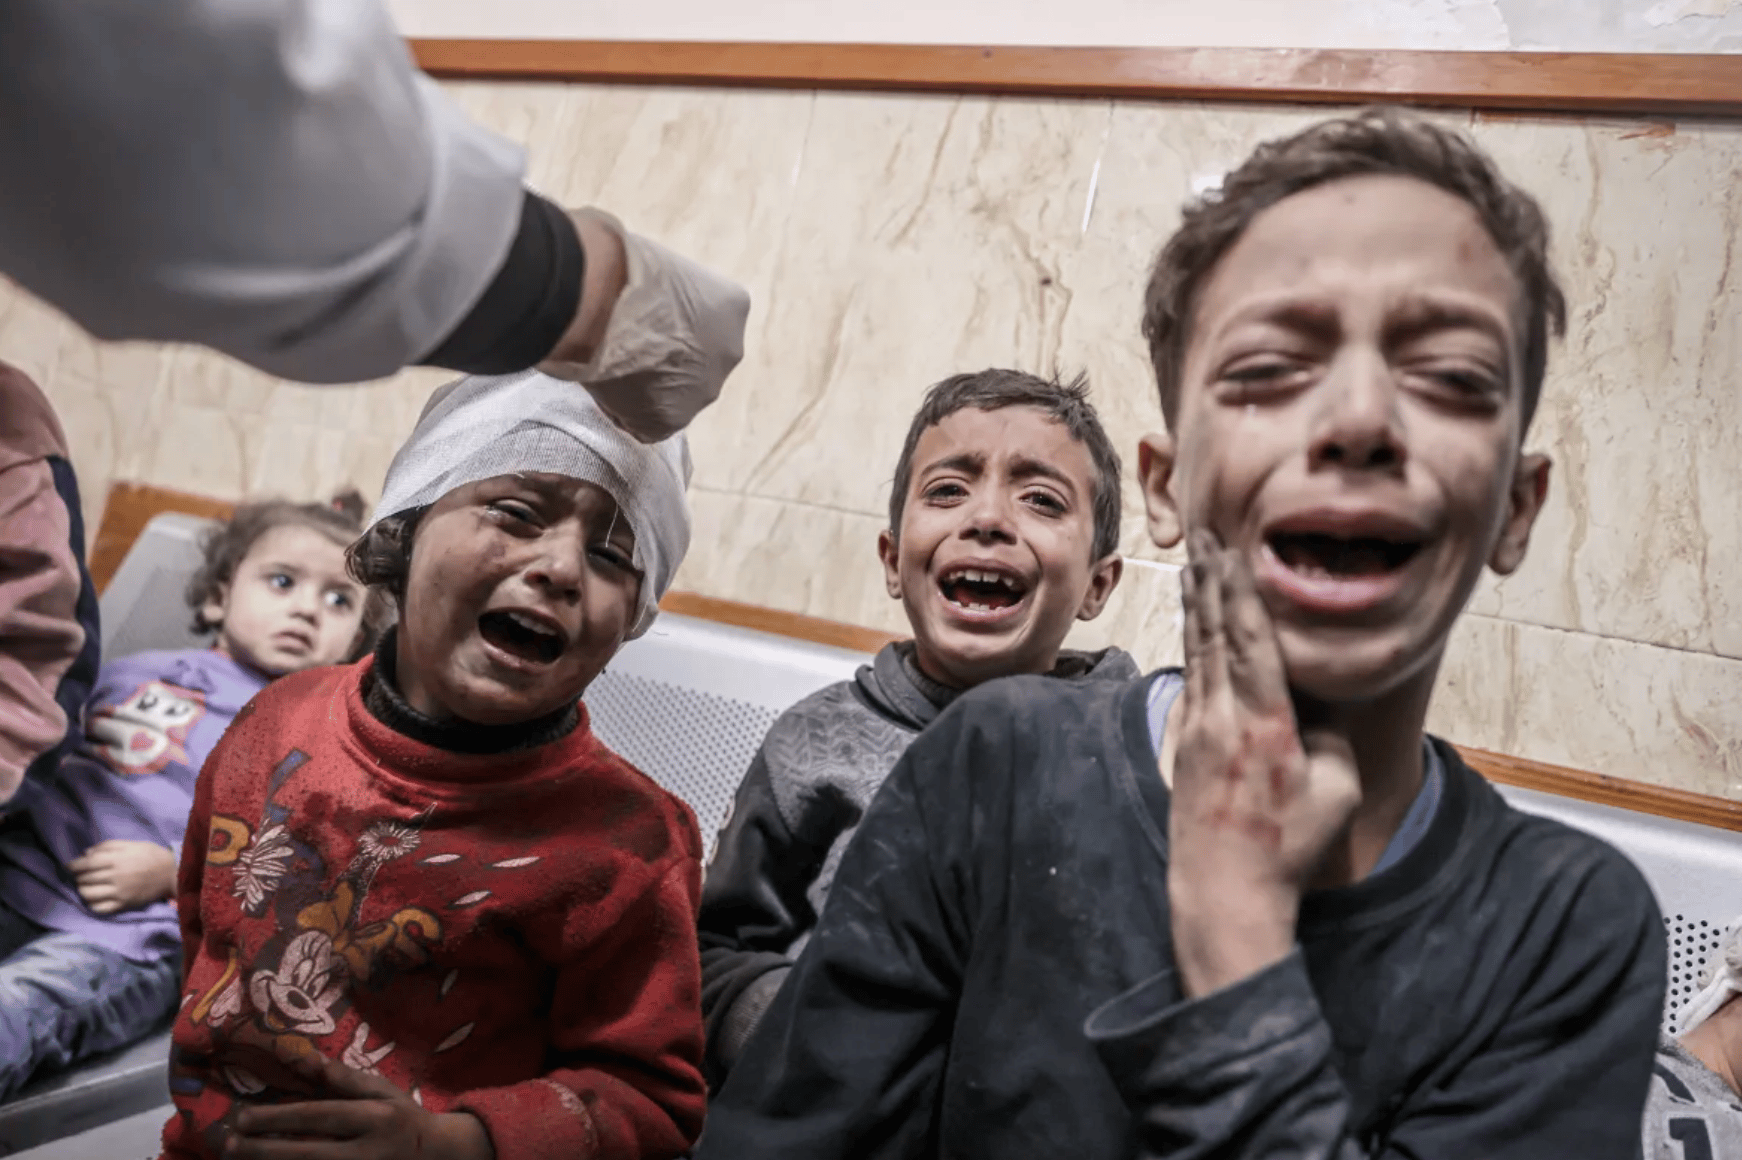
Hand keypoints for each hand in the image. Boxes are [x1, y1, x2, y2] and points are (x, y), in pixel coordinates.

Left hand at [68, 839, 176, 913]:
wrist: (172, 873)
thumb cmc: (151, 855)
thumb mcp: (131, 844)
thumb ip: (107, 846)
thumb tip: (85, 854)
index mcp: (117, 859)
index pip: (86, 864)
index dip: (73, 865)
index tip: (68, 866)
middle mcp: (115, 876)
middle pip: (85, 879)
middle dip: (77, 876)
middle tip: (78, 875)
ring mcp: (119, 892)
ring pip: (88, 894)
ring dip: (82, 889)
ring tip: (85, 886)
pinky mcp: (123, 904)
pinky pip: (99, 908)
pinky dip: (91, 904)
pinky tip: (93, 898)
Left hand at [227, 1054, 491, 1159]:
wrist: (440, 1157)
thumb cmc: (404, 1118)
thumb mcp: (381, 1090)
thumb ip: (342, 1077)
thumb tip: (301, 1057)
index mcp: (376, 1117)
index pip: (317, 1117)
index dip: (277, 1117)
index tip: (242, 1114)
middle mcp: (368, 1152)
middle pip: (305, 1153)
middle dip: (261, 1149)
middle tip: (227, 1143)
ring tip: (237, 1158)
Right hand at [539, 207, 749, 442]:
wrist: (599, 300)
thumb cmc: (619, 266)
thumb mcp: (662, 269)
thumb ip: (668, 294)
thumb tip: (642, 299)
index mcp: (733, 305)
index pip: (704, 327)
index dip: (667, 326)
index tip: (639, 318)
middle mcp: (731, 351)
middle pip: (695, 363)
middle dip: (665, 358)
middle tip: (624, 343)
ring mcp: (704, 390)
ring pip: (673, 395)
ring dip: (646, 385)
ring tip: (611, 363)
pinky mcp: (671, 421)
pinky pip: (647, 423)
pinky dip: (625, 410)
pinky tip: (606, 385)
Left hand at [1166, 530, 1360, 998]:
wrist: (1225, 889)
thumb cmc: (1291, 844)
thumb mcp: (1336, 786)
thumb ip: (1327, 730)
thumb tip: (1314, 694)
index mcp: (1264, 722)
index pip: (1249, 639)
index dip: (1238, 590)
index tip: (1231, 550)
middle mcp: (1221, 718)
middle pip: (1211, 634)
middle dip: (1209, 582)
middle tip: (1204, 536)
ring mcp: (1195, 732)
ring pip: (1194, 654)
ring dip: (1194, 606)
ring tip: (1193, 567)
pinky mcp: (1182, 747)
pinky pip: (1188, 685)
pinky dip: (1190, 648)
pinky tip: (1190, 628)